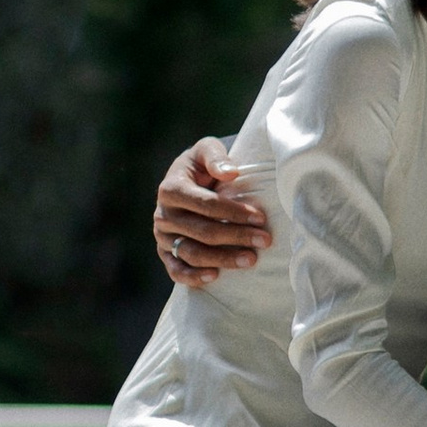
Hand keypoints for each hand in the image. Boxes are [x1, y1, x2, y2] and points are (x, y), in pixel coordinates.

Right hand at [152, 139, 269, 288]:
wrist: (189, 180)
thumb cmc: (203, 165)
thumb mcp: (207, 150)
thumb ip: (215, 157)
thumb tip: (230, 172)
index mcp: (170, 188)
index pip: (205, 204)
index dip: (234, 212)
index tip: (260, 218)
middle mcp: (163, 214)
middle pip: (202, 231)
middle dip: (236, 236)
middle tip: (264, 241)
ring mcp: (162, 236)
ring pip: (192, 253)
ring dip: (222, 259)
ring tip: (251, 260)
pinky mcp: (165, 253)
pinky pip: (176, 270)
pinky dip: (193, 277)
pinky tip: (215, 277)